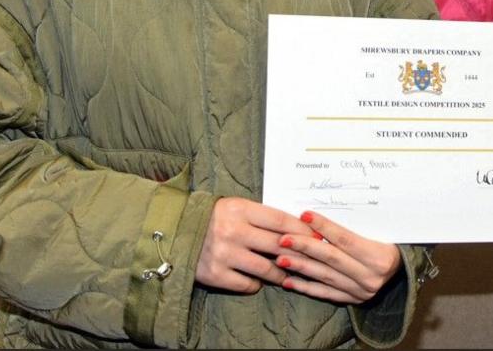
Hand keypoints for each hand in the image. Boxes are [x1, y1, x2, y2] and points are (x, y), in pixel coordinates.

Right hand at [196, 197, 316, 293]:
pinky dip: (256, 283)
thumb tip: (298, 229)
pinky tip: (259, 280)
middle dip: (299, 253)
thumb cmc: (214, 218)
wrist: (175, 232)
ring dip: (282, 273)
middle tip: (314, 259)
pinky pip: (247, 284)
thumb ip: (261, 217)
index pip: (280, 220)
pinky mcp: (215, 275)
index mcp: (240, 209)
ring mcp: (224, 254)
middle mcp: (233, 231)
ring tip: (289, 274)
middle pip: (277, 245)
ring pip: (266, 268)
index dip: (302, 230)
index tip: (317, 236)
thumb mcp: (236, 208)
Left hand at [275, 210, 401, 303]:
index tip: (304, 215)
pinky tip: (288, 280)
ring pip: (325, 276)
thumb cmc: (389, 241)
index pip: (345, 239)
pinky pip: (325, 294)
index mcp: (379, 256)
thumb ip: (353, 226)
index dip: (324, 227)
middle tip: (283, 238)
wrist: (403, 268)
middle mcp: (370, 276)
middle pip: (331, 258)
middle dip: (305, 247)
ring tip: (281, 257)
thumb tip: (318, 215)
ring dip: (301, 266)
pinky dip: (305, 287)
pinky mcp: (353, 301)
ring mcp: (361, 291)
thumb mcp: (379, 230)